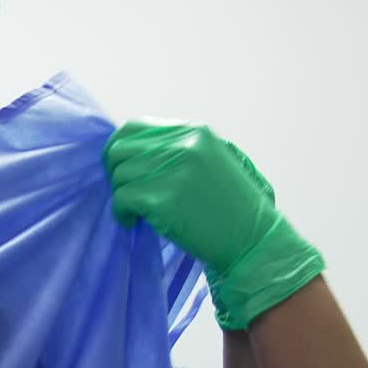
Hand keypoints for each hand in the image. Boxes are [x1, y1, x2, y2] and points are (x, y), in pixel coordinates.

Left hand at [104, 120, 323, 329]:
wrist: (252, 240)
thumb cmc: (231, 207)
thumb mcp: (212, 161)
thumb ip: (177, 148)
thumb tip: (131, 148)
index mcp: (194, 132)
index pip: (135, 127)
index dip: (120, 147)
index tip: (118, 167)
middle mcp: (184, 144)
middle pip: (120, 149)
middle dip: (114, 172)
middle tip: (125, 192)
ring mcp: (173, 170)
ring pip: (119, 175)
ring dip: (120, 195)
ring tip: (135, 211)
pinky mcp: (164, 198)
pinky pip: (121, 198)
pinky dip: (121, 213)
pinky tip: (133, 221)